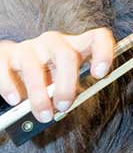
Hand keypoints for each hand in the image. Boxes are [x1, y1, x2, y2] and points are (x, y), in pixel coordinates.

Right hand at [0, 28, 114, 121]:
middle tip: (63, 106)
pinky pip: (5, 68)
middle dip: (66, 83)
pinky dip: (9, 86)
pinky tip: (15, 100)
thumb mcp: (60, 84)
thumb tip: (64, 110)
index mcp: (74, 46)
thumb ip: (67, 92)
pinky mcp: (4, 53)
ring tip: (43, 114)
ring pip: (34, 66)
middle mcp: (53, 42)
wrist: (11, 72)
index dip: (103, 52)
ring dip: (39, 94)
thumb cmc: (44, 81)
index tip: (101, 74)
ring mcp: (28, 47)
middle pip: (66, 55)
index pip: (97, 37)